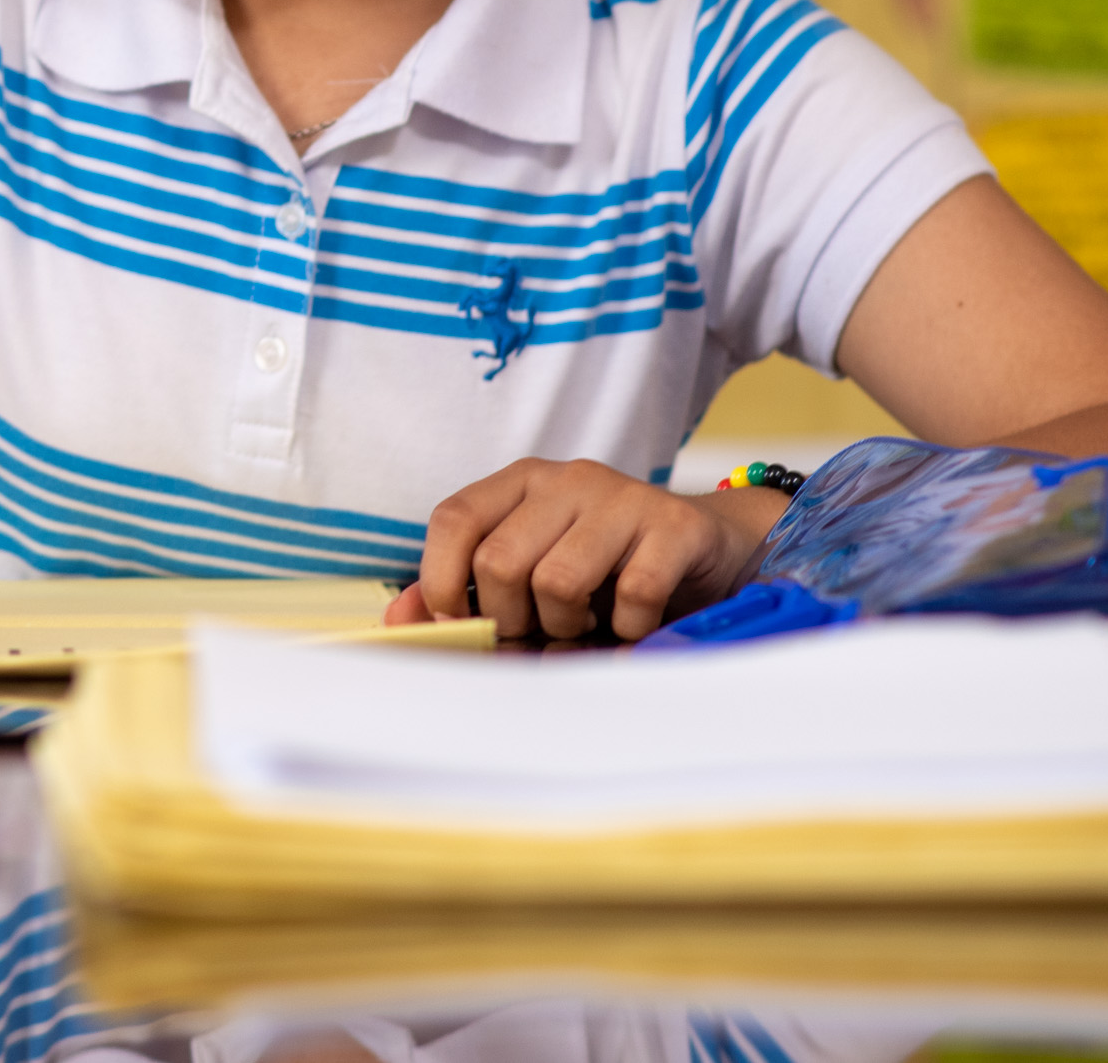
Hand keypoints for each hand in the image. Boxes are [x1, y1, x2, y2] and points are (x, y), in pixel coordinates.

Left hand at [383, 461, 785, 642]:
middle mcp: (567, 478)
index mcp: (521, 481)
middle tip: (539, 629)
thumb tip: (399, 620)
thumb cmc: (605, 569)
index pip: (453, 518)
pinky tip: (633, 622)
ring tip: (587, 623)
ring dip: (568, 627)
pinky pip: (632, 595)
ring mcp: (622, 497)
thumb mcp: (531, 573)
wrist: (708, 549)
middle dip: (512, 618)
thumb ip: (464, 593)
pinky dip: (628, 628)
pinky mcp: (674, 526)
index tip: (461, 622)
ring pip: (558, 581)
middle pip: (500, 561)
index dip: (443, 581)